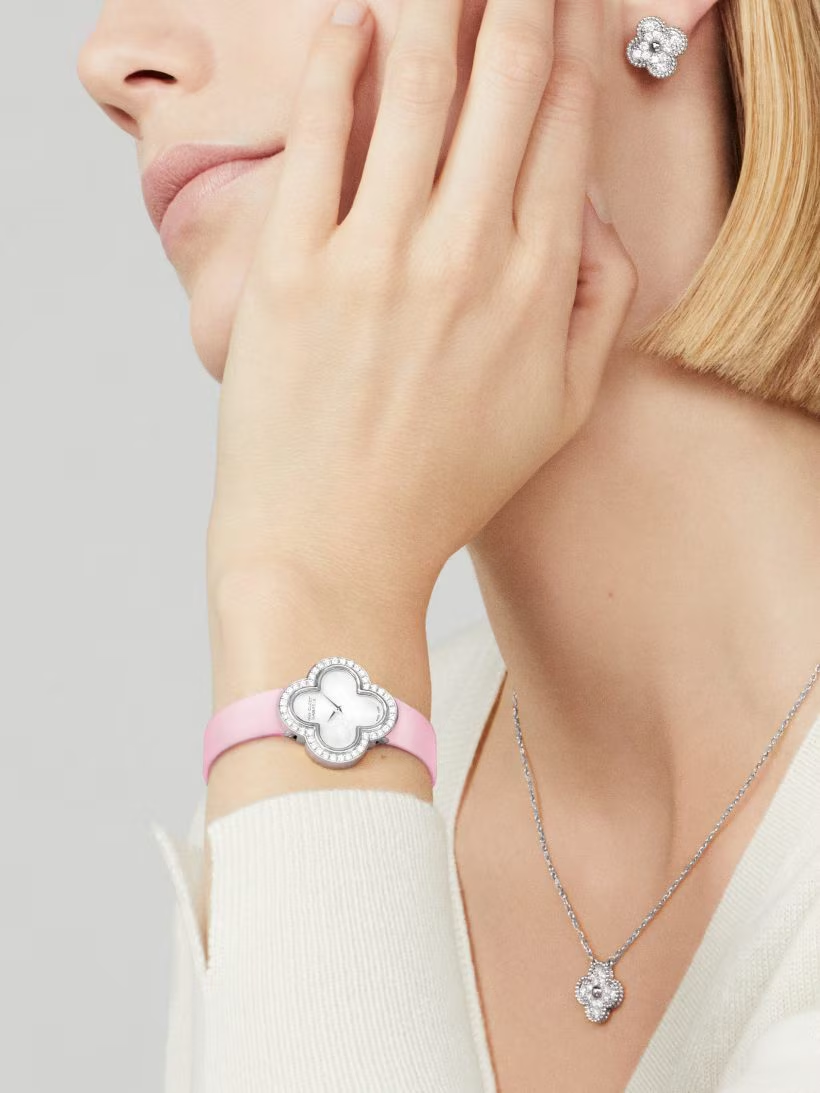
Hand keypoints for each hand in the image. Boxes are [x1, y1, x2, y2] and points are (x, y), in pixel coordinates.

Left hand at [206, 0, 636, 614]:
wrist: (334, 549)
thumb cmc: (441, 485)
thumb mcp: (557, 413)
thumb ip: (594, 306)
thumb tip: (591, 216)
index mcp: (538, 286)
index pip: (564, 123)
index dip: (568, 40)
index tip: (562, 1)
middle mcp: (466, 256)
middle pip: (505, 79)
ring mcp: (376, 259)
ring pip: (417, 85)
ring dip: (433, 2)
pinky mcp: (294, 269)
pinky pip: (320, 137)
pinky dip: (337, 63)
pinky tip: (351, 20)